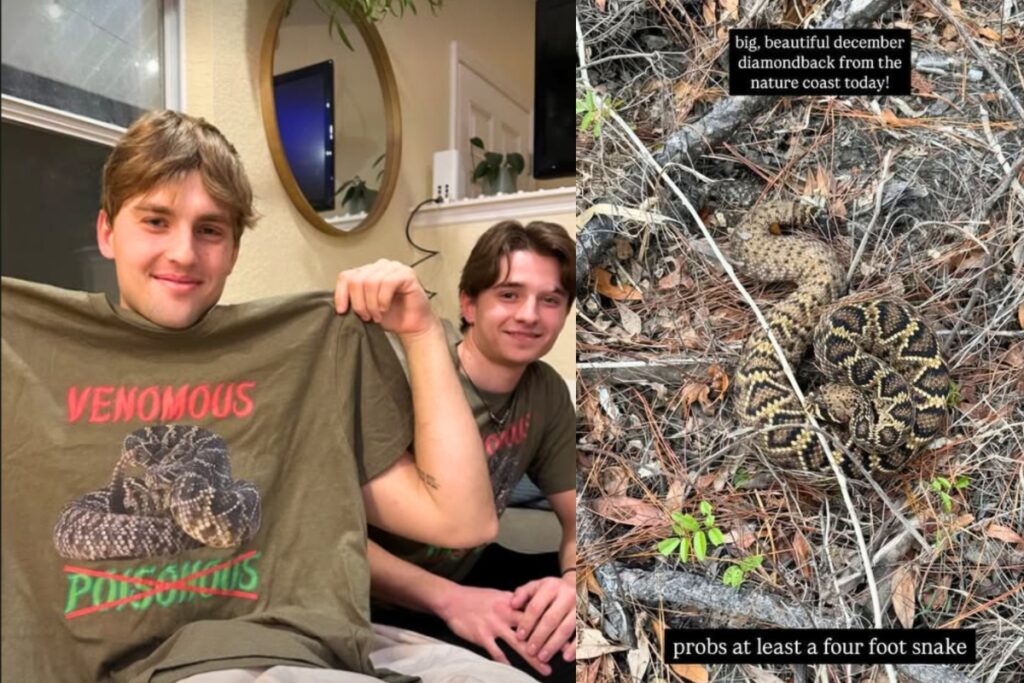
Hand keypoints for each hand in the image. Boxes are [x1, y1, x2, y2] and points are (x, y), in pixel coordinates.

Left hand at [334, 259, 433, 337]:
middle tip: (366, 317)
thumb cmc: (392, 317)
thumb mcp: (365, 309)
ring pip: (370, 282)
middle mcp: (380, 266)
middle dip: (359, 303)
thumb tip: (339, 304)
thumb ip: (353, 300)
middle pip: (357, 280)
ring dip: (372, 304)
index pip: (346, 276)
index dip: (341, 294)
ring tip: (377, 315)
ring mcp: (394, 268)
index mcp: (368, 272)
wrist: (412, 326)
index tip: (342, 311)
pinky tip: (385, 308)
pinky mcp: (407, 274)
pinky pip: (387, 283)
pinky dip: (383, 300)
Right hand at [437, 585, 552, 675]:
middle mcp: (506, 613)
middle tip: (562, 655)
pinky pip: (497, 652)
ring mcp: (494, 625)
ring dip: (533, 658)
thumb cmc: (475, 598)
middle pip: (532, 630)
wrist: (452, 600)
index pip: (536, 613)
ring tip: (545, 669)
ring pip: (518, 644)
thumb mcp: (498, 595)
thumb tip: (530, 606)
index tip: (565, 634)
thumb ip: (515, 603)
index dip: (552, 623)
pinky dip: (506, 663)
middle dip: (548, 643)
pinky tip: (514, 673)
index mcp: (512, 602)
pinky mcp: (482, 636)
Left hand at [510, 576, 576, 662]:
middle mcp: (567, 595)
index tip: (519, 636)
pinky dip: (574, 647)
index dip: (527, 622)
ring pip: (565, 628)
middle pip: (551, 619)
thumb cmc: (552, 589)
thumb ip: (522, 593)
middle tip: (530, 651)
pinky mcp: (588, 617)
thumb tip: (512, 604)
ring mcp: (579, 607)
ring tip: (542, 657)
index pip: (536, 606)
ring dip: (553, 645)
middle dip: (539, 637)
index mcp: (551, 586)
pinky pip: (582, 634)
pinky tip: (566, 657)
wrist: (577, 585)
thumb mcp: (536, 586)